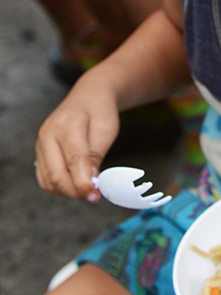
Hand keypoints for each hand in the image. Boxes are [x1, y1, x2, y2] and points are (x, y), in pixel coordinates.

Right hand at [35, 70, 119, 201]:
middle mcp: (48, 134)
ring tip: (87, 189)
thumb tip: (90, 183)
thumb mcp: (106, 130)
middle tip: (94, 196)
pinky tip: (75, 184)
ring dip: (67, 191)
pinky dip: (59, 186)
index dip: (83, 182)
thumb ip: (96, 156)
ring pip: (48, 180)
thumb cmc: (100, 111)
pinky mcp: (39, 152)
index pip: (73, 160)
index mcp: (67, 124)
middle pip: (56, 174)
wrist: (88, 97)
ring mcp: (40, 143)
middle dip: (75, 191)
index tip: (95, 195)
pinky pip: (45, 177)